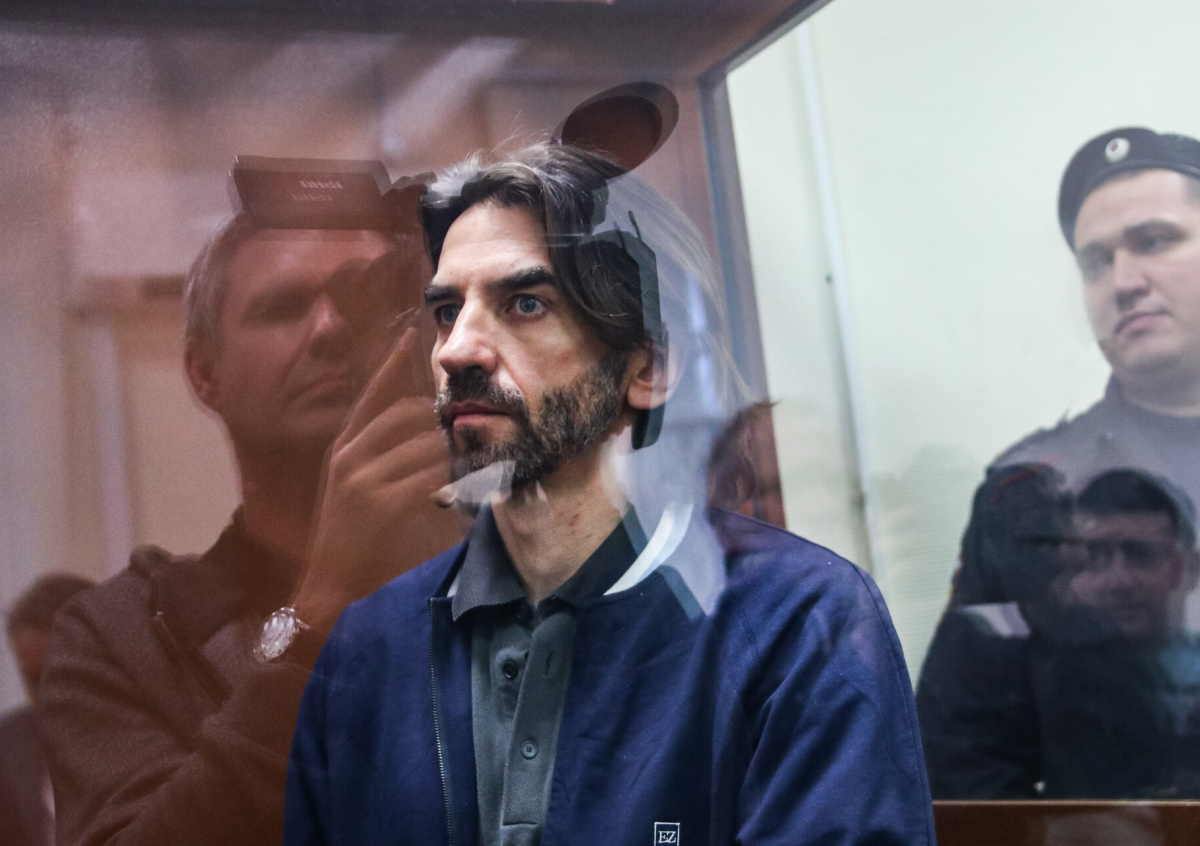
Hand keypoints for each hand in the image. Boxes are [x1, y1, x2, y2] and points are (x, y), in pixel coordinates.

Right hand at [292, 327, 466, 632]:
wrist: (329, 586)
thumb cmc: (346, 539)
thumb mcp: (348, 488)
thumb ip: (375, 457)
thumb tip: (416, 431)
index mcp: (342, 450)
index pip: (371, 396)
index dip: (392, 364)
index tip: (410, 335)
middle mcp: (350, 457)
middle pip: (406, 414)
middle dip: (440, 417)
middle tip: (468, 424)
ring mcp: (364, 479)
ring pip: (425, 444)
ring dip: (455, 449)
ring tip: (478, 455)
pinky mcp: (383, 504)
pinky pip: (431, 477)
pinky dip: (455, 478)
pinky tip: (471, 483)